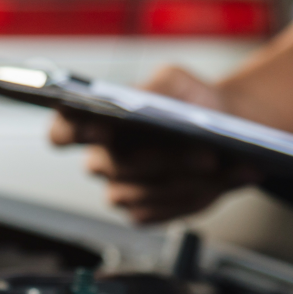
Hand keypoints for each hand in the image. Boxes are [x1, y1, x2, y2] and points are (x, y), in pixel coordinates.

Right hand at [48, 65, 258, 223]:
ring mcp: (121, 191)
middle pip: (120, 165)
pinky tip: (229, 177)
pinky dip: (202, 194)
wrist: (222, 131)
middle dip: (165, 158)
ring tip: (228, 165)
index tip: (100, 127)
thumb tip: (143, 106)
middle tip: (204, 152)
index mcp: (93, 122)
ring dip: (191, 179)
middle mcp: (100, 160)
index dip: (72, 131)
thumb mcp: (174, 80)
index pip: (63, 130)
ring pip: (147, 192)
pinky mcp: (145, 213)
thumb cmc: (189, 101)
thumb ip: (156, 88)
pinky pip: (167, 210)